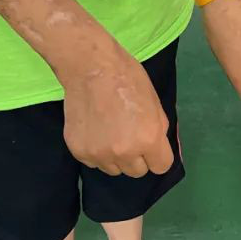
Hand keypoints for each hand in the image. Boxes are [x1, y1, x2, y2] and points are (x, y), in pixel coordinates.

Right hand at [61, 43, 173, 177]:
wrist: (90, 67)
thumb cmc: (128, 78)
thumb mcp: (155, 102)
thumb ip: (159, 129)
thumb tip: (157, 147)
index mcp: (148, 140)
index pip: (161, 167)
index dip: (157, 155)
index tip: (150, 144)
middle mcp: (124, 153)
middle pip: (137, 172)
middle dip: (137, 157)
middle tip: (128, 135)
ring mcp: (99, 154)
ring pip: (114, 170)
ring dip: (116, 157)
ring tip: (109, 132)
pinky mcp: (79, 152)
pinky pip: (94, 163)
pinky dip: (96, 152)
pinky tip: (94, 131)